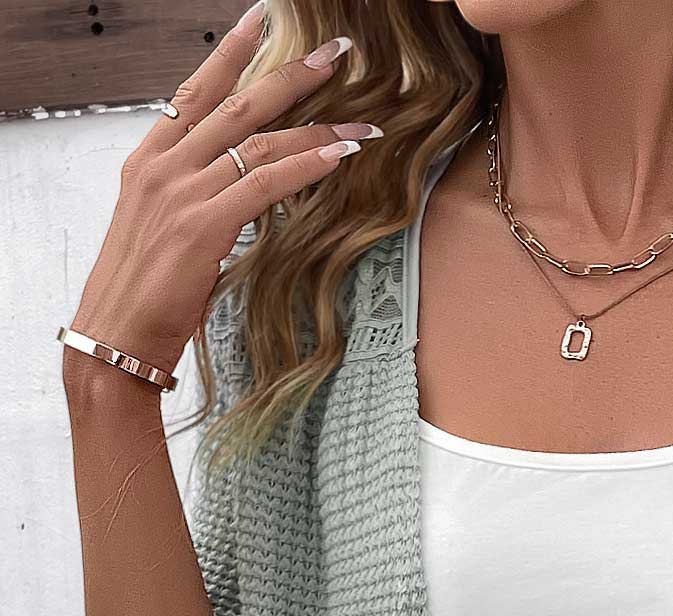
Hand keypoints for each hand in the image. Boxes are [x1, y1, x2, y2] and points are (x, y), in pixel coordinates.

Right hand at [63, 4, 378, 384]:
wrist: (116, 335)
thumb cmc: (141, 294)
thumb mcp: (160, 230)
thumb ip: (190, 198)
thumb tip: (229, 189)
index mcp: (149, 161)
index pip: (194, 91)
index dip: (231, 53)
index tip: (261, 20)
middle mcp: (164, 166)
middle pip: (237, 102)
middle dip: (291, 73)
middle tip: (334, 51)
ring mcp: (183, 192)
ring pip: (261, 140)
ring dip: (320, 126)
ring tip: (365, 120)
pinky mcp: (204, 225)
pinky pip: (267, 182)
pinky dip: (309, 165)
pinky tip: (342, 155)